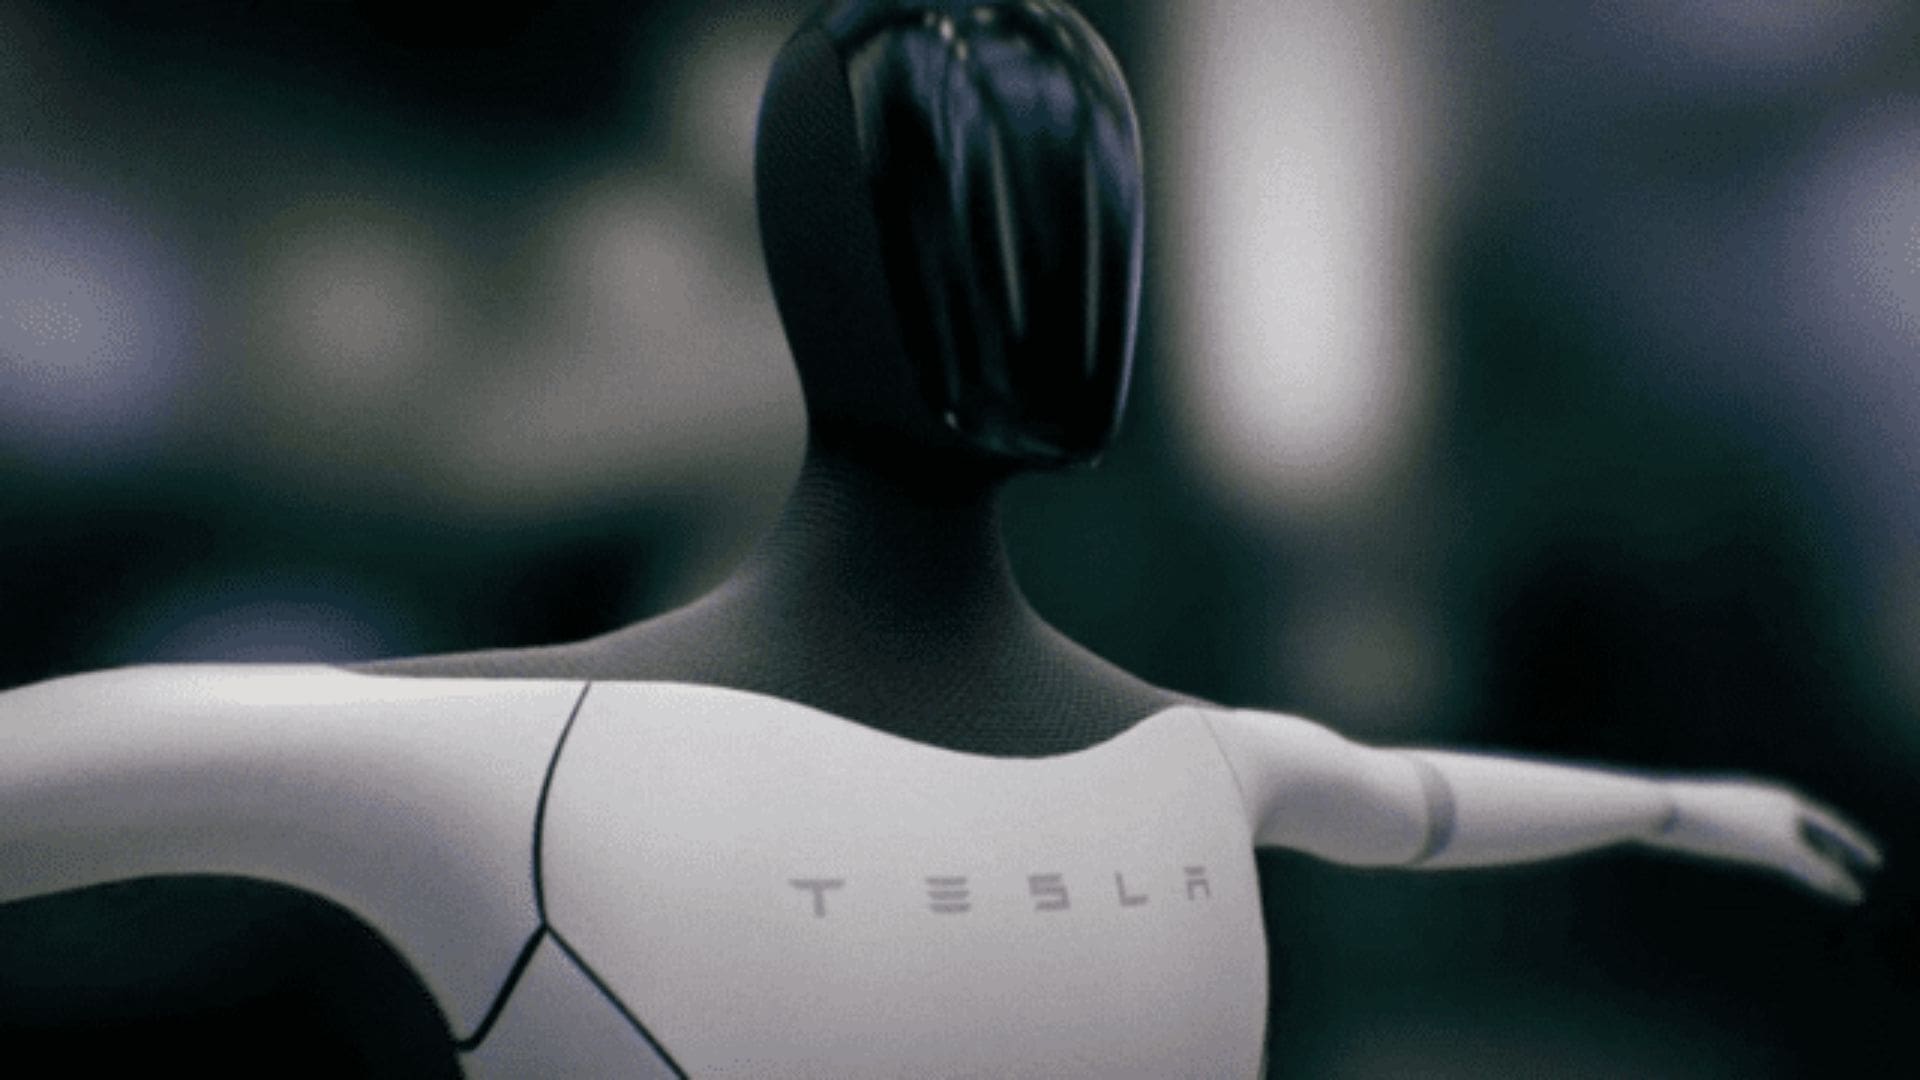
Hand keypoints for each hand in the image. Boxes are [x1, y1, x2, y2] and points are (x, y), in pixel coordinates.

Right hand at [1646, 780, 1882, 903]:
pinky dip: (1836, 881)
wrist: (1666, 807)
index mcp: (1760, 793)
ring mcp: (1782, 823)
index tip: (1837, 842)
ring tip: (1855, 892)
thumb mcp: (1690, 816)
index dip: (1825, 828)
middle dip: (1841, 847)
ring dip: (1840, 873)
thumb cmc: (1665, 810)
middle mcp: (1779, 803)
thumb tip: (1692, 833)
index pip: (1803, 811)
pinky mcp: (1782, 846)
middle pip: (1821, 828)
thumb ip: (1705, 824)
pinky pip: (1817, 867)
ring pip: (1823, 852)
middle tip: (1861, 863)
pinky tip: (1850, 894)